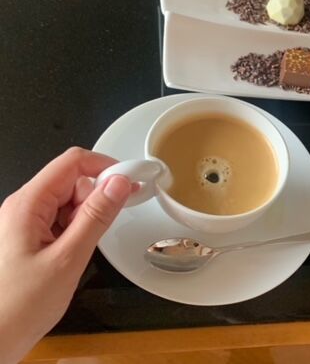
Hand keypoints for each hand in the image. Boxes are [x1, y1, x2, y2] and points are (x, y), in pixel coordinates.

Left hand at [0, 147, 131, 363]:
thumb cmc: (15, 308)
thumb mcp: (67, 259)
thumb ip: (96, 217)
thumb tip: (118, 184)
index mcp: (27, 205)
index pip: (72, 163)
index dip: (105, 167)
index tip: (132, 180)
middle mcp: (23, 208)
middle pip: (71, 180)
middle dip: (97, 196)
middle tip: (110, 220)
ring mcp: (24, 223)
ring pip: (68, 201)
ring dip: (86, 216)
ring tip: (83, 247)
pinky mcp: (28, 238)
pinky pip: (60, 220)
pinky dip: (76, 230)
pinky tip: (76, 251)